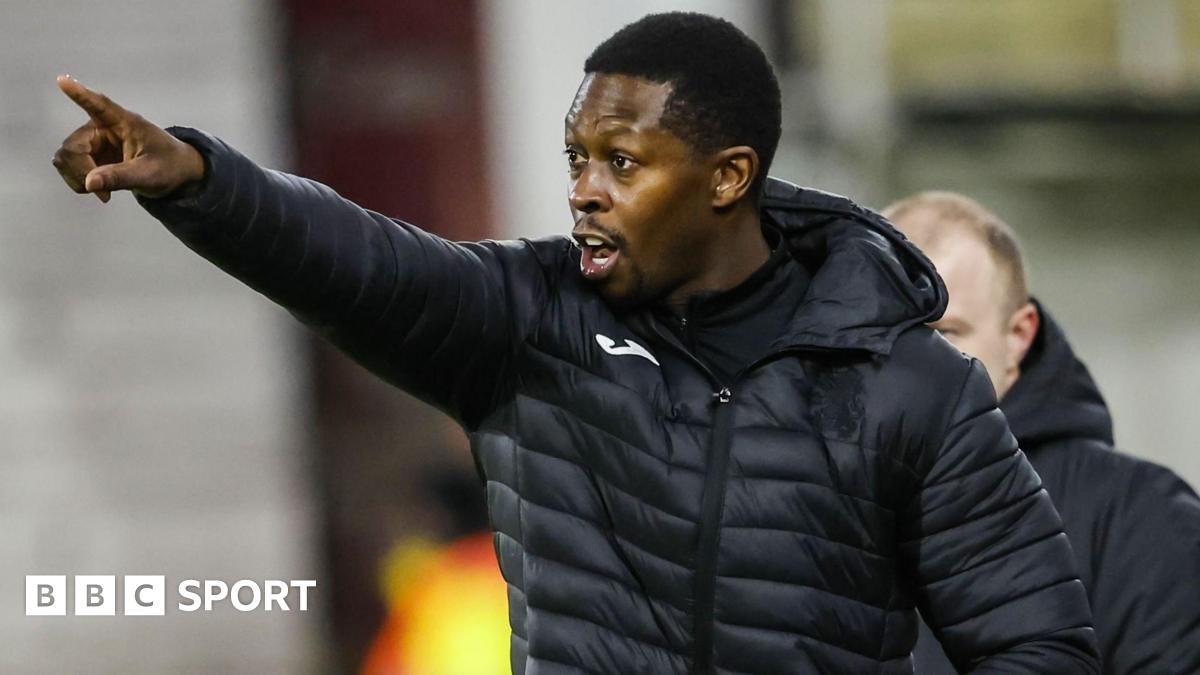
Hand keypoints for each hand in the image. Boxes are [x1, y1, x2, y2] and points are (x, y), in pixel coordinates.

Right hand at [52, 75, 205, 202]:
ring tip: (105, 194)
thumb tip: (89, 183)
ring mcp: (93, 141)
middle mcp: (102, 127)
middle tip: (102, 193)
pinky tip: (101, 189)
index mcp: (124, 122)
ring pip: (65, 158)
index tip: (63, 80)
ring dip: (78, 179)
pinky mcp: (90, 155)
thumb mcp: (149, 174)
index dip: (79, 94)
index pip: (99, 105)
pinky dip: (81, 183)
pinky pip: (70, 169)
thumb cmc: (168, 166)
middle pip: (72, 146)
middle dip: (81, 171)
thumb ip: (120, 177)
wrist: (175, 173)